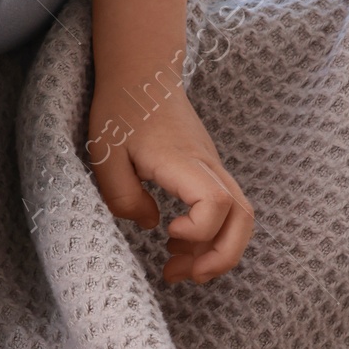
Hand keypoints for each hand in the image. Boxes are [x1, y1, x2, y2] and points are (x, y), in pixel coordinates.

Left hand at [86, 81, 253, 282]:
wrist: (141, 72)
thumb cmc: (120, 110)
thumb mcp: (105, 155)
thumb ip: (124, 197)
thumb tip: (152, 226)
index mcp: (184, 161)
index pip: (217, 204)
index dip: (199, 231)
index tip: (166, 233)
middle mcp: (208, 165)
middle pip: (244, 218)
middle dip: (222, 258)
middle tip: (185, 276)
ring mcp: (213, 167)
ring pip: (240, 217)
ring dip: (217, 250)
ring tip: (178, 267)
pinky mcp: (208, 169)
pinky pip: (225, 208)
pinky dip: (210, 233)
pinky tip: (177, 239)